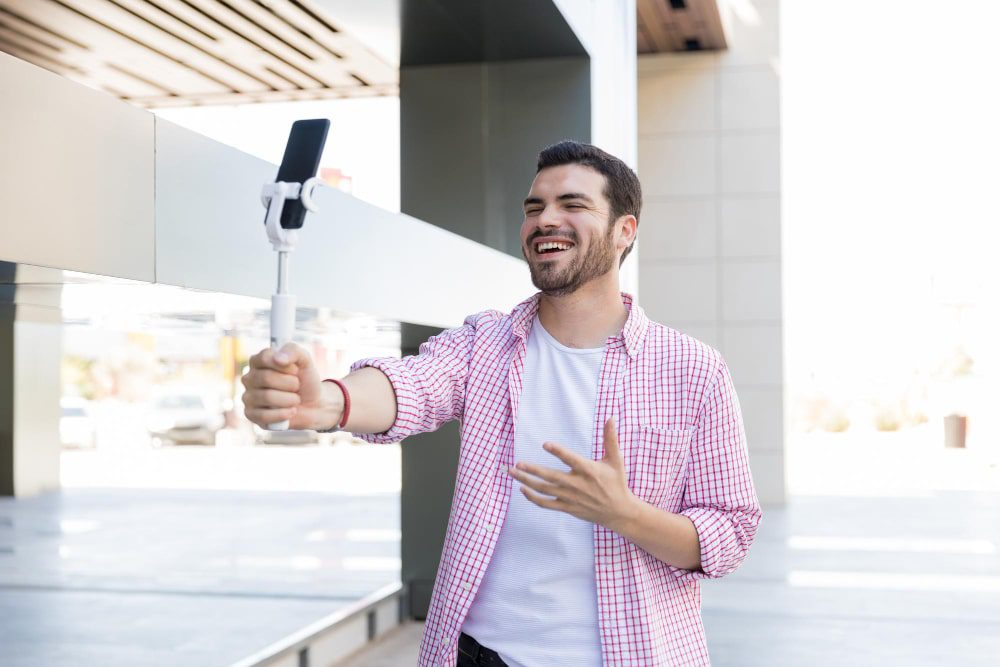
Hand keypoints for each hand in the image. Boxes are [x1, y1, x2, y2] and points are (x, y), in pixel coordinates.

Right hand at [241, 342, 327, 429]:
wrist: (313, 404)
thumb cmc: (305, 380)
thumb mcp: (304, 360)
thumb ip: (292, 351)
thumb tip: (278, 359)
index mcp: (258, 361)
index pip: (264, 358)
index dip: (285, 366)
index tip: (296, 371)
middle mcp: (249, 378)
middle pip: (266, 378)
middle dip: (290, 383)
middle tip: (297, 386)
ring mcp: (248, 397)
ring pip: (267, 397)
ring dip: (290, 399)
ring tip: (295, 399)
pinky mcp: (251, 415)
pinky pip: (264, 416)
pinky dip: (284, 414)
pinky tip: (291, 411)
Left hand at [507, 417, 638, 531]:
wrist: (618, 512)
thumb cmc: (616, 483)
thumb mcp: (615, 460)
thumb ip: (610, 439)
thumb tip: (611, 418)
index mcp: (589, 471)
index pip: (571, 459)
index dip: (558, 452)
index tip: (545, 444)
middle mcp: (578, 485)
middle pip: (551, 477)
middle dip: (532, 470)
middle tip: (517, 463)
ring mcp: (570, 498)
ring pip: (544, 490)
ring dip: (527, 481)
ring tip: (512, 472)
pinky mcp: (567, 507)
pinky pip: (546, 504)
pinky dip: (533, 497)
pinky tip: (522, 489)